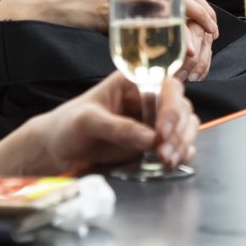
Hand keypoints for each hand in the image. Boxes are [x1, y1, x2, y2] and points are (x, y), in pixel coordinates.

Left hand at [33, 73, 197, 174]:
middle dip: (178, 132)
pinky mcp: (155, 142)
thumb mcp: (87, 122)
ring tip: (166, 162)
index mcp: (134, 82)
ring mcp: (154, 121)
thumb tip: (149, 140)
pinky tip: (170, 164)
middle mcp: (149, 98)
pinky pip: (180, 144)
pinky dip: (181, 154)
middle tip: (164, 154)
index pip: (167, 87)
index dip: (171, 107)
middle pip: (182, 108)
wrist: (59, 149)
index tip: (161, 133)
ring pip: (186, 126)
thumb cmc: (68, 125)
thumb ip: (117, 127)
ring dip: (182, 144)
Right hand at [110, 0, 219, 81]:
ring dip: (185, 26)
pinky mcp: (111, 7)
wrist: (47, 4)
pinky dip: (165, 35)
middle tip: (211, 29)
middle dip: (198, 11)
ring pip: (166, 2)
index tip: (207, 14)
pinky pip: (146, 20)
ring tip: (197, 43)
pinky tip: (176, 47)